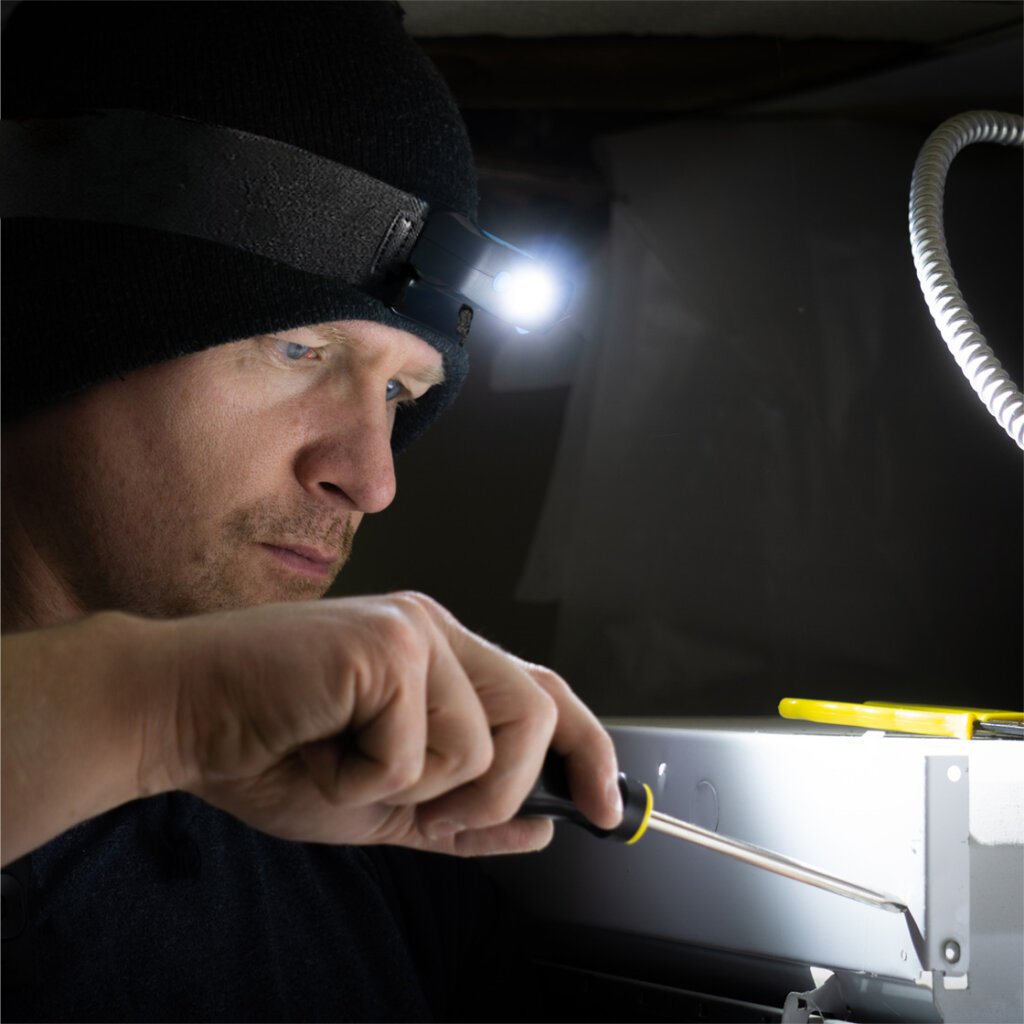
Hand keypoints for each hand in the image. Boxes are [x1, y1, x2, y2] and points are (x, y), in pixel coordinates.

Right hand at [161, 592, 621, 855]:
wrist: (179, 716)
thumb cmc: (270, 751)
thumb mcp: (383, 803)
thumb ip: (463, 813)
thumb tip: (541, 828)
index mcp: (442, 656)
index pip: (544, 691)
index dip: (589, 750)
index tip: (608, 809)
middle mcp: (436, 630)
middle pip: (537, 713)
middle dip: (496, 791)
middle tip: (423, 808)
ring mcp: (413, 631)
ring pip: (482, 746)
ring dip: (415, 790)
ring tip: (347, 764)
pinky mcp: (386, 646)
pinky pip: (416, 752)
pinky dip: (365, 781)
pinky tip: (318, 748)